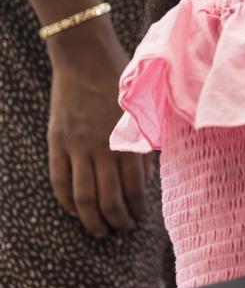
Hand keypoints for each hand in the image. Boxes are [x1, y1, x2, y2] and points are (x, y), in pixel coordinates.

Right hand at [46, 22, 151, 236]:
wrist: (85, 57)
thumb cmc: (122, 81)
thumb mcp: (143, 110)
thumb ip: (145, 144)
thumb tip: (144, 178)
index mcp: (127, 140)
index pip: (133, 188)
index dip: (137, 208)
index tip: (141, 218)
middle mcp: (101, 147)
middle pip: (108, 199)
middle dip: (117, 220)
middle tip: (124, 229)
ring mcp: (76, 146)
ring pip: (82, 197)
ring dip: (93, 220)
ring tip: (101, 231)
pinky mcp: (57, 141)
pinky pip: (59, 181)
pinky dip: (67, 202)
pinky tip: (76, 211)